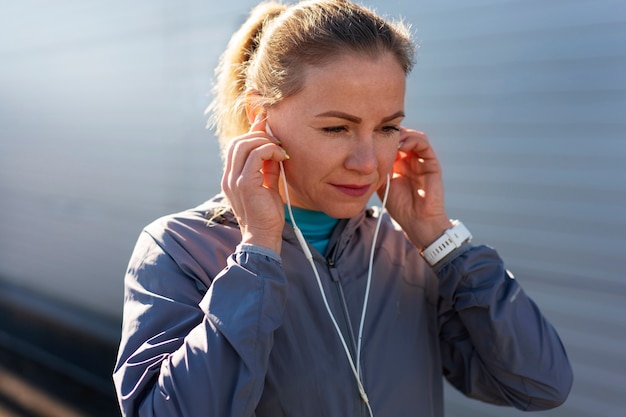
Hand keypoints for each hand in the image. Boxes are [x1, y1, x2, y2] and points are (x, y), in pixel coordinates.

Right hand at [221, 114, 288, 252]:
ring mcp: (234, 180)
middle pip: (238, 142)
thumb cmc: (267, 215)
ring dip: (265, 142)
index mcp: (231, 177)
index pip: (236, 146)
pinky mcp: (245, 184)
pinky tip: (281, 157)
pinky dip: (270, 151)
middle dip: (259, 135)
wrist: (263, 237)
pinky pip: (256, 156)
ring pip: (245, 145)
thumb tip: (274, 150)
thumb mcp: (267, 186)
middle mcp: (229, 177)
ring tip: (280, 150)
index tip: (267, 126)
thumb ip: (267, 168)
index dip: (252, 133)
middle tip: (278, 141)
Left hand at [378, 128, 451, 249]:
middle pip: (403, 136)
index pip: (392, 142)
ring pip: (414, 136)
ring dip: (402, 134)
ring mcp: (421, 160)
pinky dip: (412, 140)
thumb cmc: (399, 206)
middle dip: (392, 132)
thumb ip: (377, 168)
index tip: (371, 135)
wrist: (417, 220)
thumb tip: (368, 152)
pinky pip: (424, 144)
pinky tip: (401, 146)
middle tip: (380, 133)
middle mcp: (410, 159)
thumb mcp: (382, 183)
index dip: (382, 136)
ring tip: (391, 139)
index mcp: (398, 163)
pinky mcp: (432, 163)